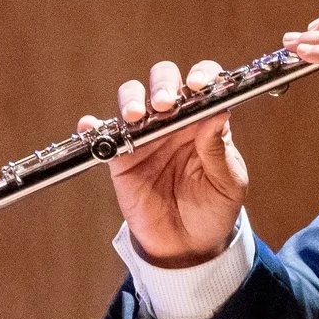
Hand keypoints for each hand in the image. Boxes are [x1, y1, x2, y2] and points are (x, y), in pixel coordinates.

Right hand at [79, 59, 249, 267]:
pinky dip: (93, 126)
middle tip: (165, 103)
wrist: (188, 244)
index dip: (201, 75)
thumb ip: (219, 149)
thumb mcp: (228, 182)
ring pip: (132, 99)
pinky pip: (104, 135)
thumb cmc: (214, 208)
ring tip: (137, 116)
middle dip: (162, 84)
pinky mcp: (122, 157)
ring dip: (132, 100)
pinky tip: (90, 126)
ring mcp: (146, 135)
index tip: (199, 86)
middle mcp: (175, 120)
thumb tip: (220, 112)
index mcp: (205, 120)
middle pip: (163, 80)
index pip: (204, 83)